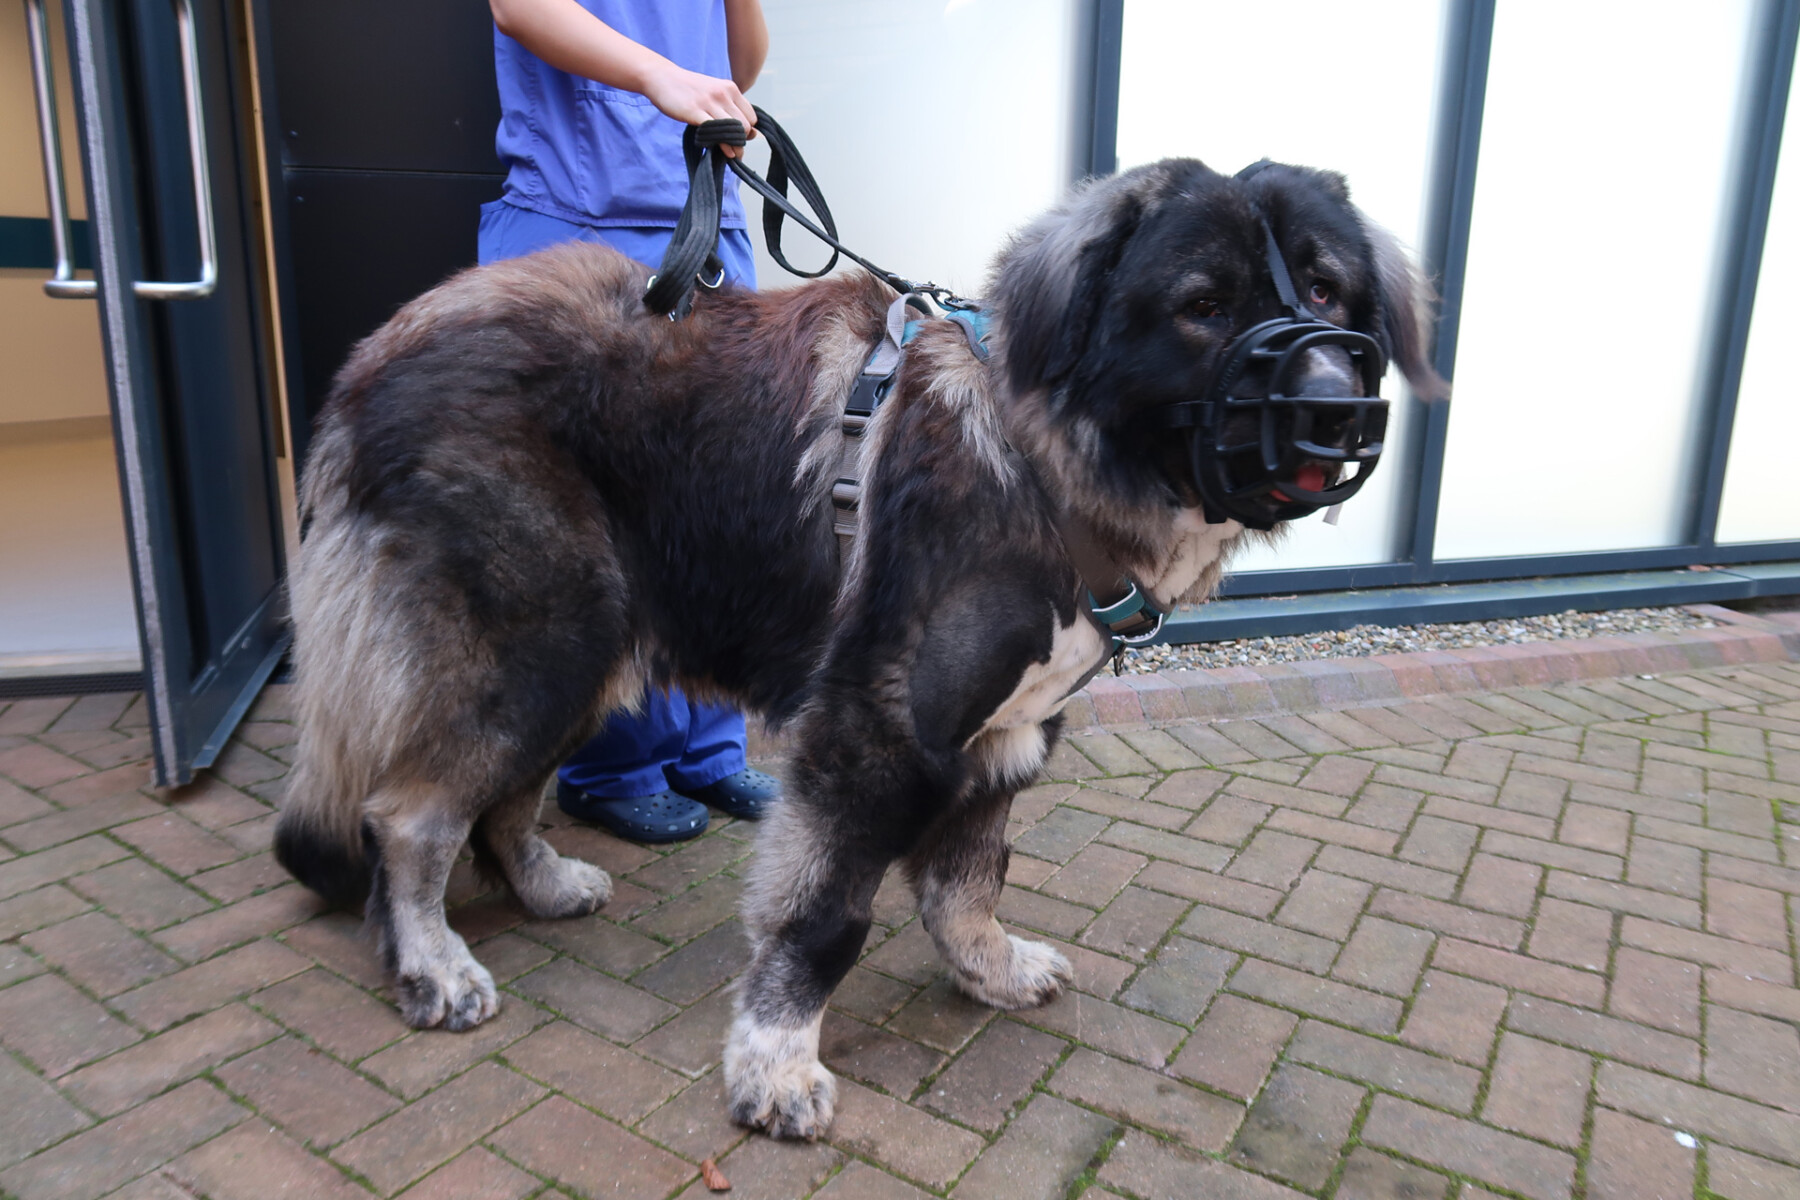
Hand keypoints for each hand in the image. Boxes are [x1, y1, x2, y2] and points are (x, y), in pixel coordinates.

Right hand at [640, 62, 756, 156]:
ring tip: (729, 153)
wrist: (662, 78)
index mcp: (731, 89)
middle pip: (745, 126)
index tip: (737, 138)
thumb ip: (729, 108)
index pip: (751, 117)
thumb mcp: (713, 92)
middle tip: (733, 149)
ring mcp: (709, 102)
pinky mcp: (695, 112)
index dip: (747, 131)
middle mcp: (723, 94)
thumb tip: (749, 133)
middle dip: (741, 141)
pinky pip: (716, 132)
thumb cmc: (688, 90)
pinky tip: (720, 150)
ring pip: (734, 130)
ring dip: (734, 146)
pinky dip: (722, 145)